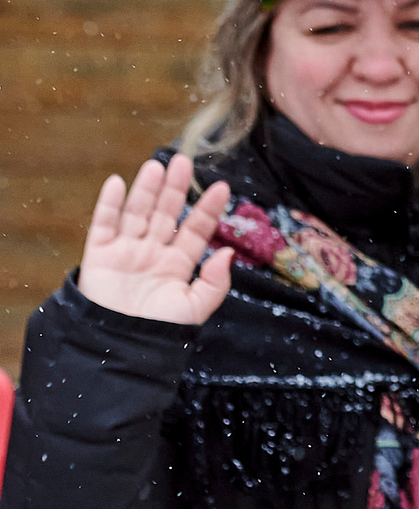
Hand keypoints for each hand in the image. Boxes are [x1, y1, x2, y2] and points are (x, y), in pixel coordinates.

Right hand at [77, 156, 233, 325]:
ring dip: (147, 189)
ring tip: (158, 166)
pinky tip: (119, 183)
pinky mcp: (99, 254)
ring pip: (138, 212)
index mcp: (178, 264)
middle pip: (166, 213)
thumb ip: (214, 282)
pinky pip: (105, 224)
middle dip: (176, 189)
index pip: (195, 229)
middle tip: (185, 162)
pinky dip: (110, 203)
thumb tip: (228, 252)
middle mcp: (153, 252)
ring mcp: (126, 251)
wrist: (120, 346)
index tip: (223, 188)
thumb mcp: (194, 308)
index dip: (208, 209)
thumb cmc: (159, 330)